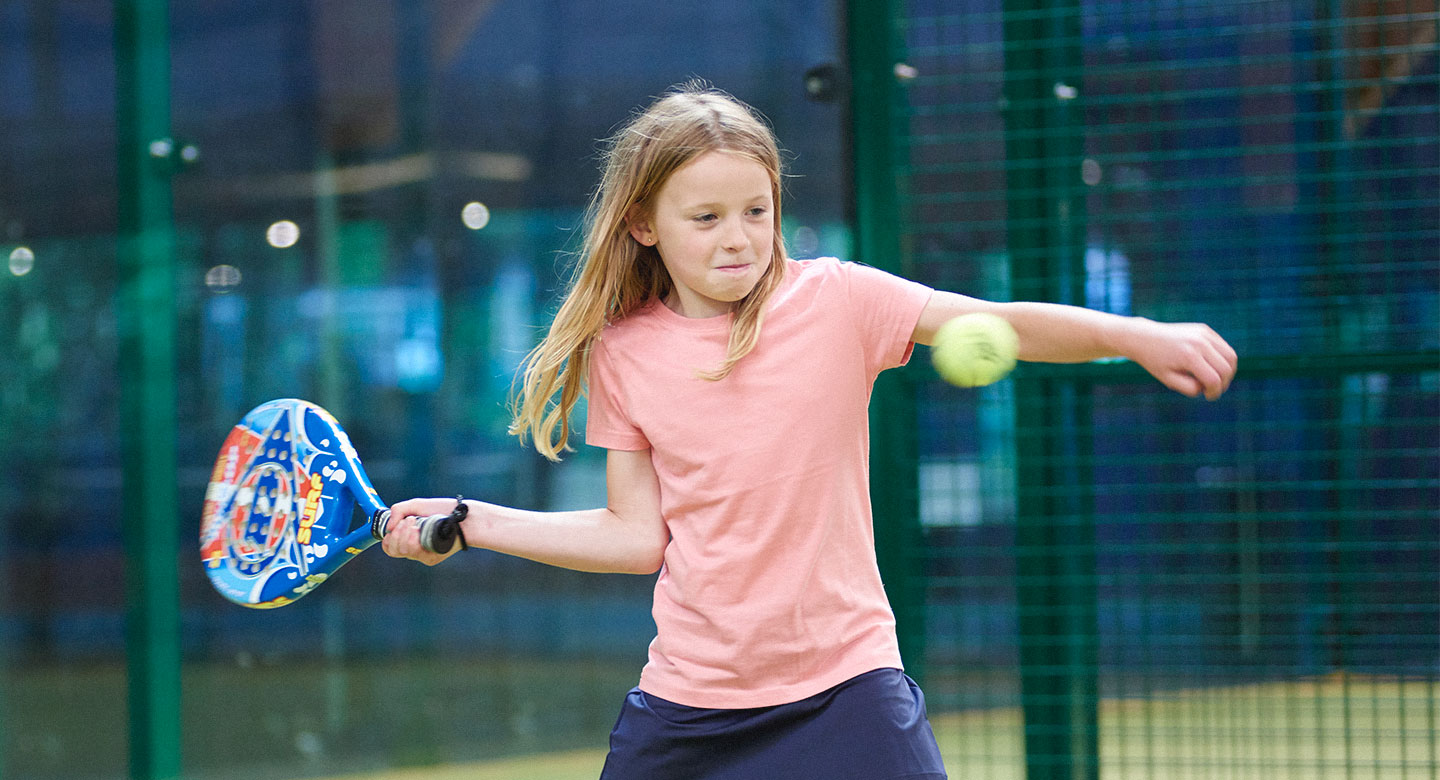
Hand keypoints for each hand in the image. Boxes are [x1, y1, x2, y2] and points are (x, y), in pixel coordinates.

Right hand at [379, 497, 467, 565]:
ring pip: (402, 551)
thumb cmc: (441, 510)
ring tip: (416, 523)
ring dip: (405, 533)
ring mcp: (422, 554)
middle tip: (410, 520)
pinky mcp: (431, 558)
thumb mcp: (416, 505)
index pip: (389, 547)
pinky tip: (419, 531)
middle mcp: (414, 549)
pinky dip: (413, 539)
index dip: (388, 537)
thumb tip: (388, 528)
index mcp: (408, 538)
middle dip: (397, 533)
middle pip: (393, 550)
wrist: (462, 516)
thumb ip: (398, 511)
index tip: (398, 524)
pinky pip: (413, 552)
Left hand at [1122, 319, 1237, 399]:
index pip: (1214, 380)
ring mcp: (1204, 333)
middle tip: (1213, 390)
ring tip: (1215, 379)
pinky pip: (1224, 347)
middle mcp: (1200, 343)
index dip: (1214, 393)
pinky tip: (1211, 366)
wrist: (1144, 337)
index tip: (1208, 397)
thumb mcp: (1169, 380)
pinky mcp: (1205, 329)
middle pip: (1226, 369)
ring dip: (1228, 371)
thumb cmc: (1155, 361)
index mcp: (1189, 356)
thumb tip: (1208, 386)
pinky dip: (1223, 359)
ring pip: (1231, 356)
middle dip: (1223, 383)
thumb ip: (1190, 388)